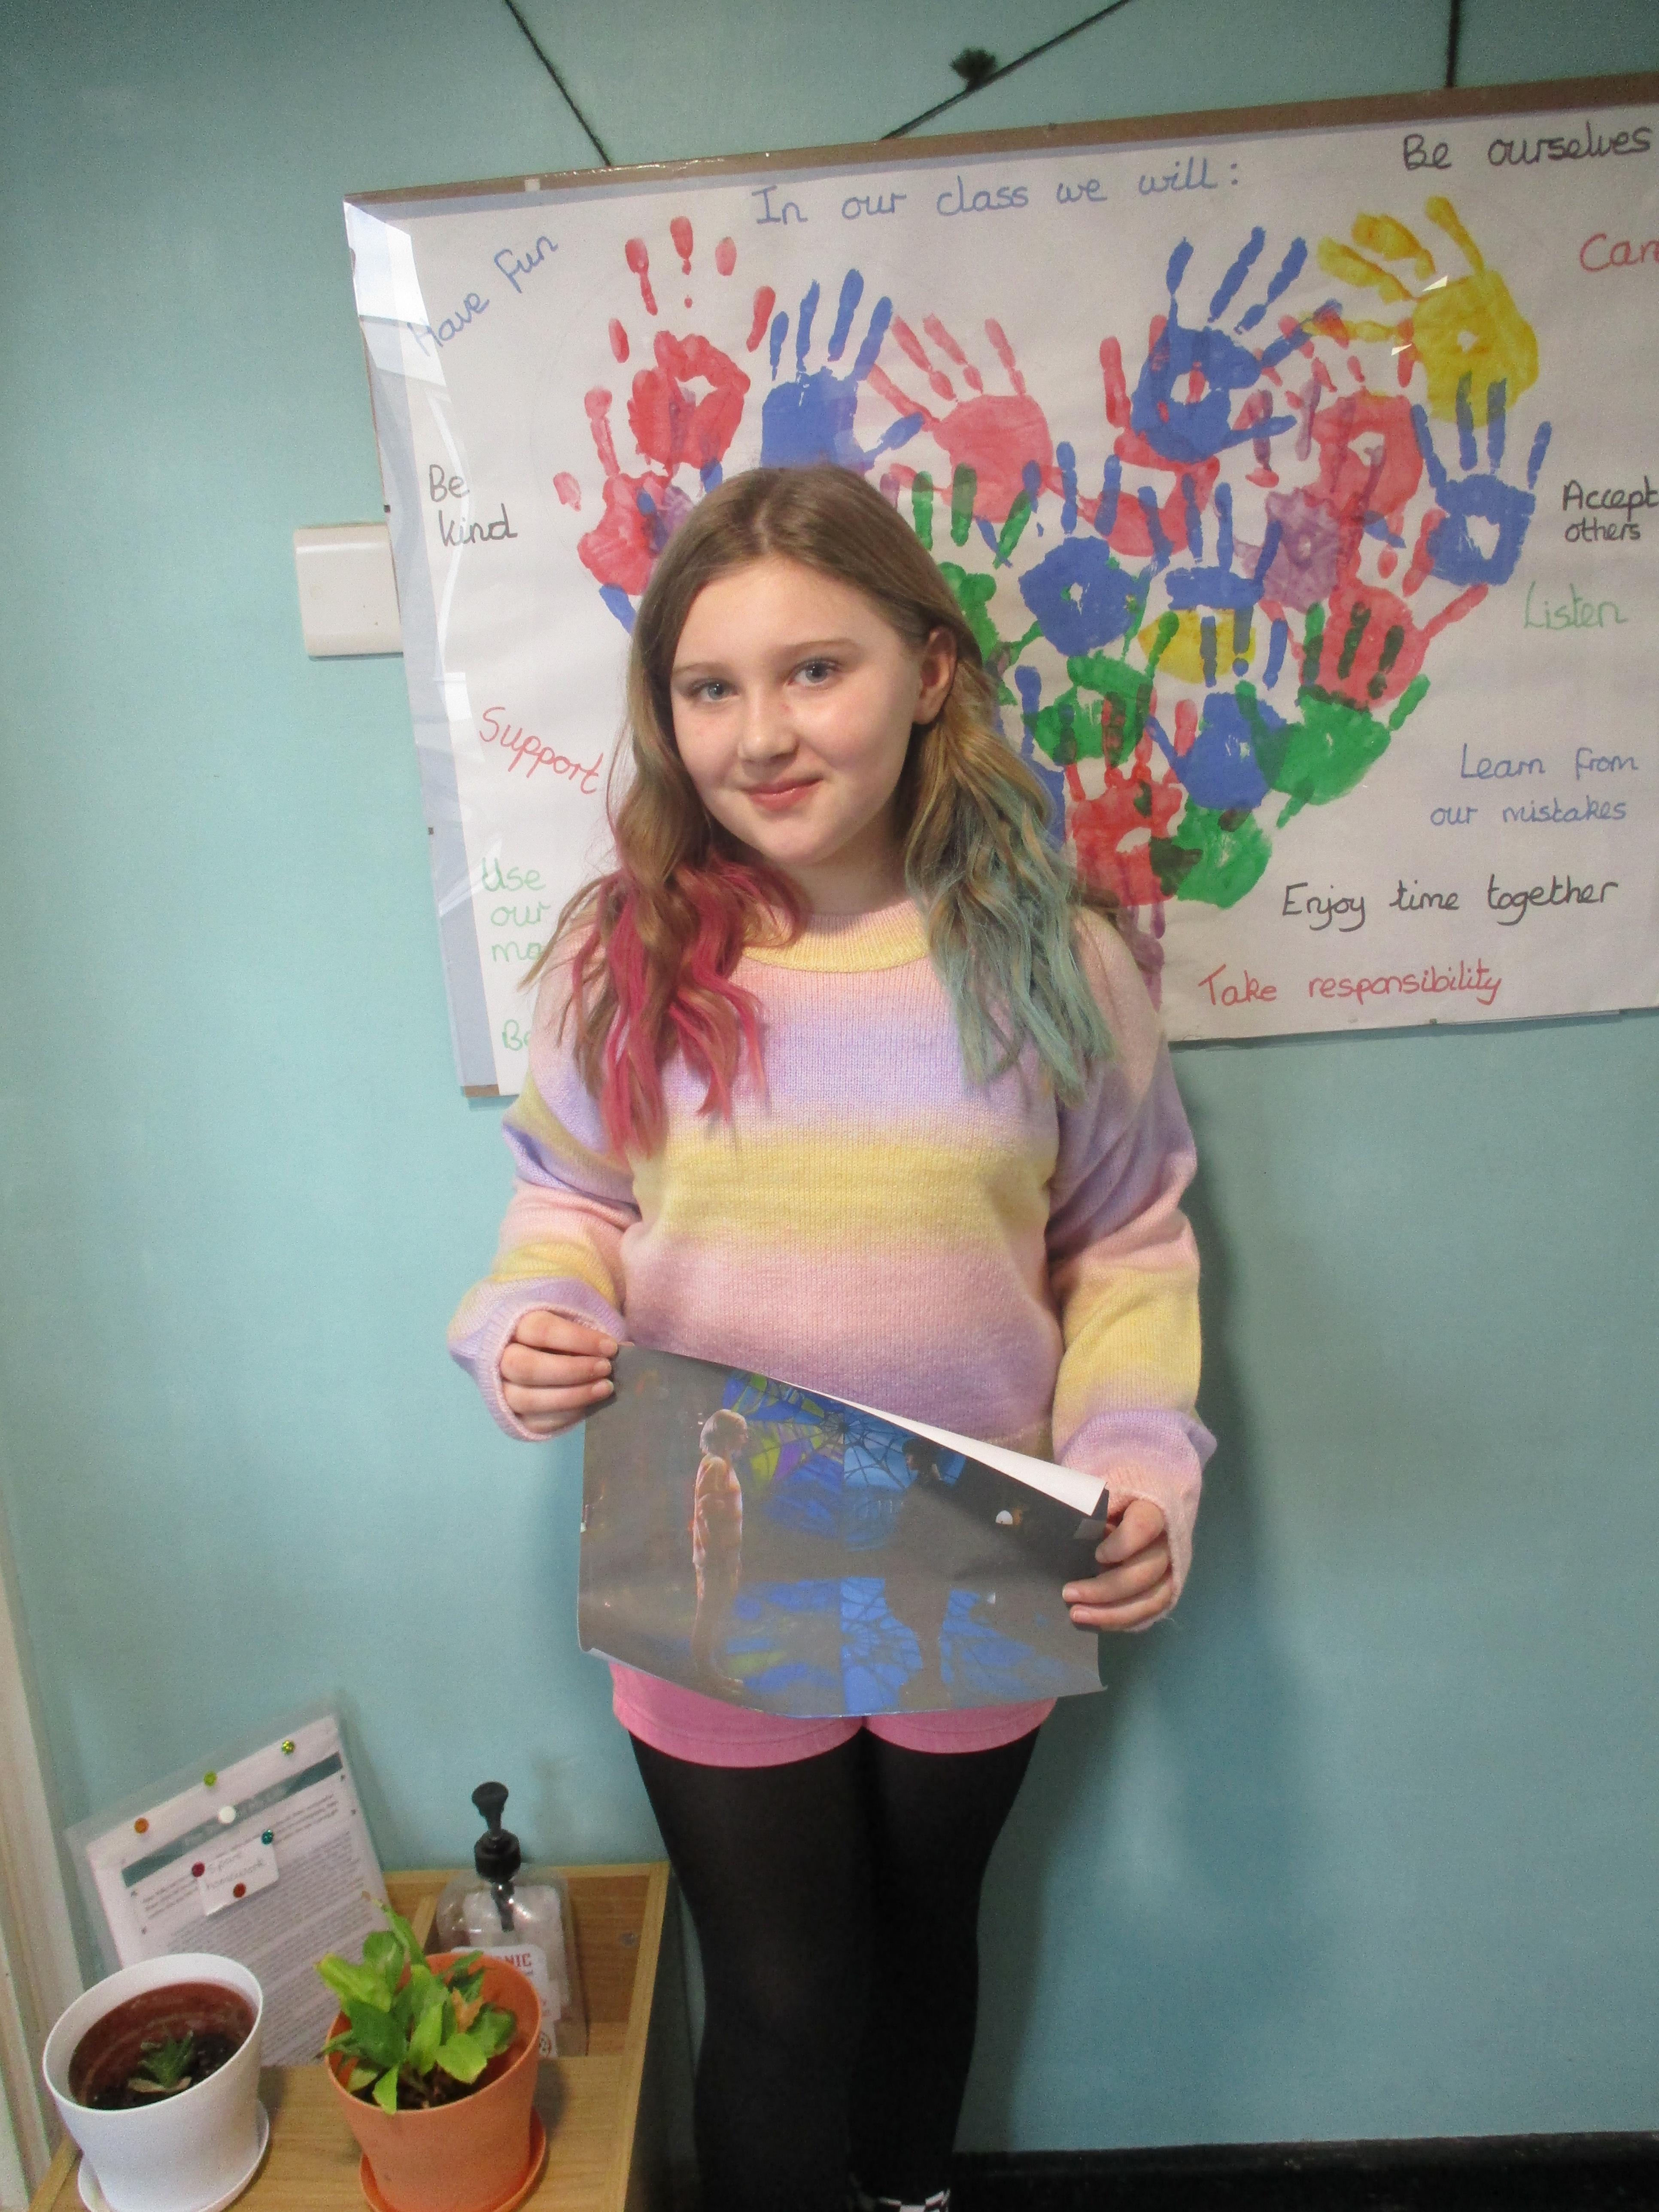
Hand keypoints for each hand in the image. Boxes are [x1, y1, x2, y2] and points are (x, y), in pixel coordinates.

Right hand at [499, 1311, 616, 1436]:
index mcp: (512, 1325)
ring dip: (572, 1396)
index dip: (578, 1339)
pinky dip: (566, 1415)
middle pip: (526, 1367)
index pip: (540, 1330)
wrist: (525, 1352)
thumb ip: (590, 1334)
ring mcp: (501, 1390)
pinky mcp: (511, 1416)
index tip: (610, 1347)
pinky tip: (590, 1405)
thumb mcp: (570, 1323)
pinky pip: (536, 1422)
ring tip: (605, 1388)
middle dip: (572, 1370)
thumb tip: (625, 1350)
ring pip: (527, 1399)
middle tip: (606, 1368)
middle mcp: (498, 1358)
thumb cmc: (556, 1334)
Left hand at [1062, 1497, 1173, 1629]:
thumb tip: (1076, 1530)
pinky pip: (1150, 1612)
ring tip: (1077, 1614)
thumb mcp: (1108, 1489)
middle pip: (1145, 1572)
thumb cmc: (1121, 1495)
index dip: (1122, 1544)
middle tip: (1068, 1593)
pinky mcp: (1169, 1587)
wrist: (1153, 1502)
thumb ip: (1095, 1506)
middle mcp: (1170, 1542)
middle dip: (1105, 1588)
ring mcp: (1174, 1569)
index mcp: (1156, 1509)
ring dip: (1112, 1613)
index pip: (1145, 1526)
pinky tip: (1096, 1620)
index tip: (1097, 1555)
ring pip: (1151, 1599)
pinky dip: (1122, 1620)